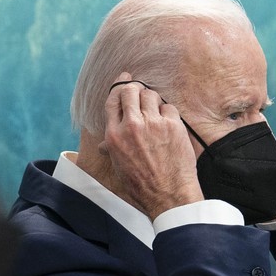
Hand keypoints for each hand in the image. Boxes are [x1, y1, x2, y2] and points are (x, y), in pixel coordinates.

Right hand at [99, 73, 202, 219]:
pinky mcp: (172, 125)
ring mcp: (153, 123)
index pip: (113, 100)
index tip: (125, 79)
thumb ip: (111, 148)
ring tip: (157, 114)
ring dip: (154, 101)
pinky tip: (170, 126)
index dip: (119, 86)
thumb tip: (103, 144)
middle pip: (131, 91)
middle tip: (142, 94)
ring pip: (151, 95)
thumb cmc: (142, 186)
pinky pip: (169, 107)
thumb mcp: (118, 167)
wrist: (168, 196)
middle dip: (137, 89)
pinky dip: (169, 114)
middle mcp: (131, 126)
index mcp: (113, 135)